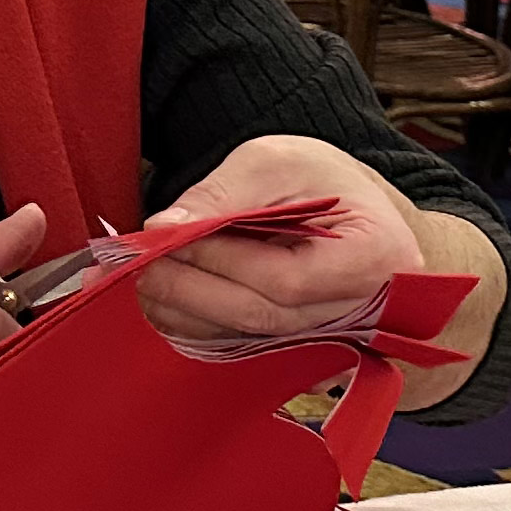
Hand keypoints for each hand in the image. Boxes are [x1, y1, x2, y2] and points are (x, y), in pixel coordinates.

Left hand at [133, 135, 438, 345]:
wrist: (357, 214)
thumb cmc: (325, 182)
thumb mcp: (278, 161)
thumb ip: (223, 193)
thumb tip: (165, 227)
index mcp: (375, 258)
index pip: (286, 278)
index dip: (220, 261)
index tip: (164, 238)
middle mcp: (362, 311)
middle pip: (262, 315)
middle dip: (190, 289)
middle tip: (136, 264)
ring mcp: (333, 337)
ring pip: (247, 339)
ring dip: (184, 312)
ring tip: (138, 280)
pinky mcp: (300, 349)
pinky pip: (242, 346)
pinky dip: (197, 324)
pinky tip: (161, 302)